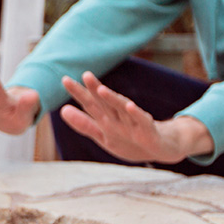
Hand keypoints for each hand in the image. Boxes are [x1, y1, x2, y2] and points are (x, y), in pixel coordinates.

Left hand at [58, 71, 211, 163]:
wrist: (162, 149)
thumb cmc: (130, 140)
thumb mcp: (103, 135)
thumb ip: (84, 124)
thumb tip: (62, 110)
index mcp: (107, 118)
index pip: (90, 104)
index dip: (79, 93)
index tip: (65, 80)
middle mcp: (119, 117)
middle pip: (105, 102)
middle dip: (95, 89)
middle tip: (86, 75)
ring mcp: (134, 123)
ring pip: (122, 109)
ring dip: (113, 99)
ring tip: (102, 90)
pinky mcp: (148, 131)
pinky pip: (141, 121)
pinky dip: (136, 114)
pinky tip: (129, 106)